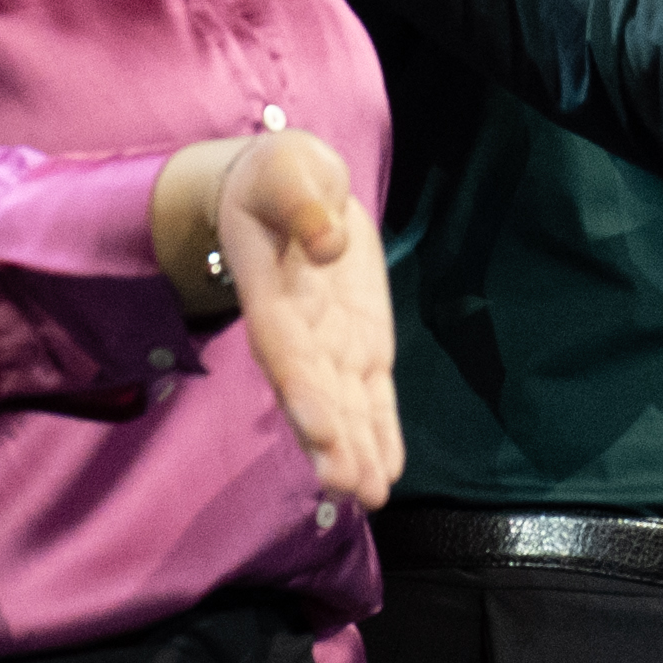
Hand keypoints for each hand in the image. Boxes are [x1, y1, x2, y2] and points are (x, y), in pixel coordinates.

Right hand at [162, 129, 406, 508]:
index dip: (302, 390)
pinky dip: (380, 432)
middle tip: (349, 486)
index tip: (319, 429)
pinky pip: (371, 395)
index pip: (285, 349)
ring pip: (345, 404)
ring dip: (357, 449)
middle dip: (331, 440)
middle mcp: (299, 331)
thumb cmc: (278, 175)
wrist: (290, 185)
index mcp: (273, 292)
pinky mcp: (363, 343)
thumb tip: (328, 246)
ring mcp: (332, 342)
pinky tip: (388, 471)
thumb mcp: (289, 168)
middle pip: (313, 392)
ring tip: (372, 495)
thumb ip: (304, 204)